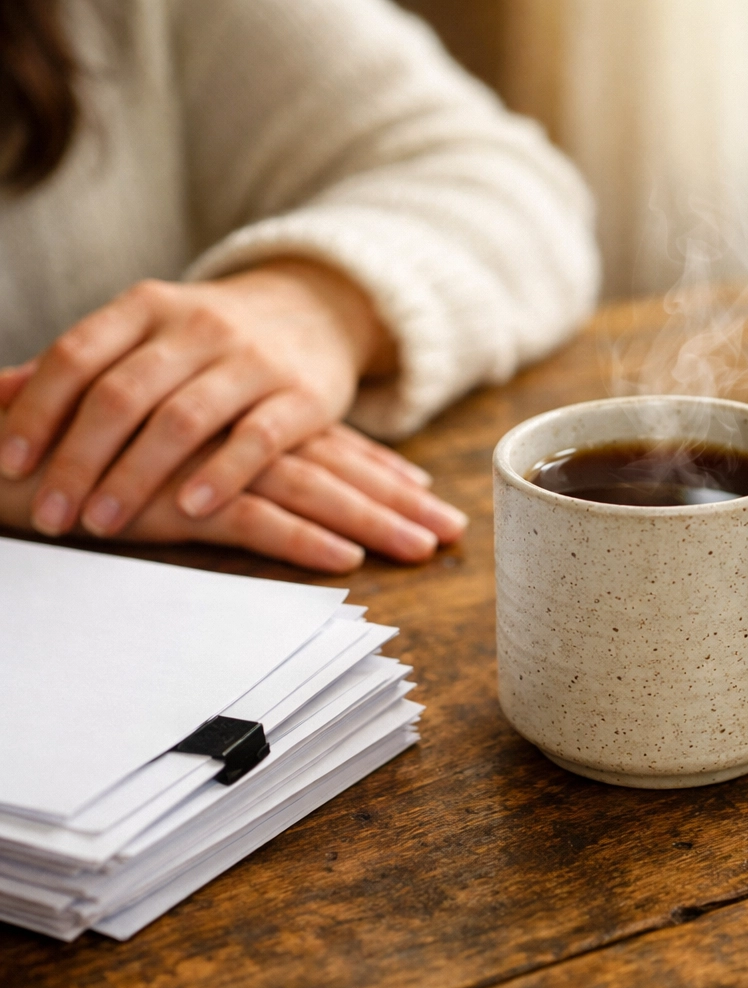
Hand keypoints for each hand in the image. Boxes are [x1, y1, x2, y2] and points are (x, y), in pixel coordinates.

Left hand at [0, 259, 395, 537]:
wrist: (317, 311)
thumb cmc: (215, 337)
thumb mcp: (148, 332)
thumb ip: (81, 365)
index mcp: (148, 307)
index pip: (77, 356)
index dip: (37, 412)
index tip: (8, 465)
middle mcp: (198, 327)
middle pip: (122, 395)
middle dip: (78, 460)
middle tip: (51, 516)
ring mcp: (253, 360)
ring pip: (183, 420)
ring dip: (134, 477)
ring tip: (102, 524)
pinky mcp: (303, 396)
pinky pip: (257, 439)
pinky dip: (220, 475)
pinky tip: (190, 510)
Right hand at [0, 417, 466, 570]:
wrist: (2, 439)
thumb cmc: (88, 445)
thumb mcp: (165, 445)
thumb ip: (216, 451)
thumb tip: (276, 478)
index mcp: (234, 414)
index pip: (322, 441)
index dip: (377, 469)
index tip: (424, 494)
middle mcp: (230, 427)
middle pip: (331, 464)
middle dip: (394, 499)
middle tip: (450, 529)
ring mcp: (205, 459)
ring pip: (307, 490)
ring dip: (369, 521)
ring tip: (421, 548)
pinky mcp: (172, 497)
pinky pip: (250, 518)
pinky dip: (301, 540)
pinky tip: (347, 560)